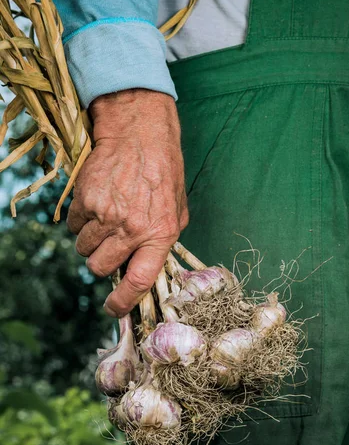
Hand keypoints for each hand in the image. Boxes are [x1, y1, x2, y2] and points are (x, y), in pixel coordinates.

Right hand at [67, 89, 187, 316]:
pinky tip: (97, 204)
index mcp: (159, 236)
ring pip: (84, 249)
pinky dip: (81, 221)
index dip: (122, 303)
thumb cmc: (164, 174)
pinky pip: (73, 227)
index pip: (138, 282)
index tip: (113, 309)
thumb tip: (148, 270)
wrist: (140, 135)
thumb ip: (164, 243)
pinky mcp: (86, 200)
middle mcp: (132, 229)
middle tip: (111, 247)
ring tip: (106, 220)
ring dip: (91, 242)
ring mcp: (106, 215)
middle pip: (100, 268)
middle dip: (102, 264)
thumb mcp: (178, 212)